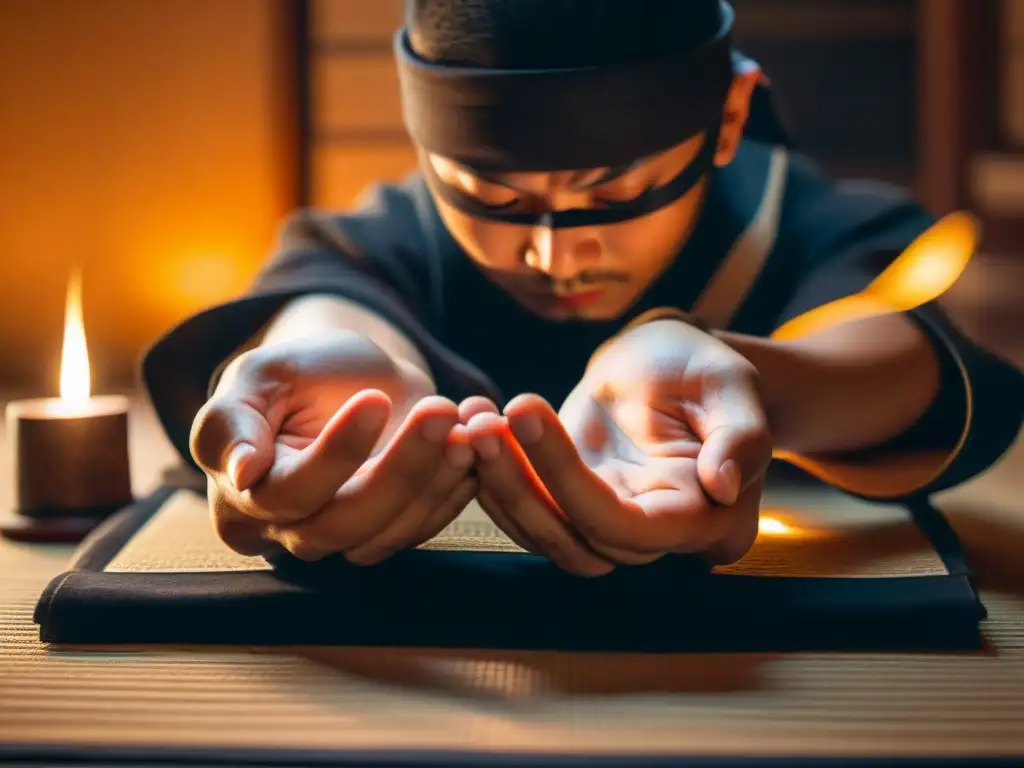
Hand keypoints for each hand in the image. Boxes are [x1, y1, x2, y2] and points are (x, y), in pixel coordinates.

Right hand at [189, 331, 475, 564]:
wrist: (351, 377)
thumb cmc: (297, 373)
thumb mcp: (258, 377)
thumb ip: (232, 421)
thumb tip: (240, 473)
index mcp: (242, 499)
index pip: (290, 492)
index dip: (335, 453)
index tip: (373, 400)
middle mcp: (289, 531)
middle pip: (345, 523)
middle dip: (401, 467)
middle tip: (440, 411)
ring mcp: (344, 536)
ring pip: (390, 530)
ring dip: (435, 478)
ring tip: (466, 424)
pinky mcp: (390, 531)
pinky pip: (423, 526)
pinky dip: (453, 488)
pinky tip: (473, 445)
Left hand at [462, 318, 771, 574]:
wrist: (668, 364)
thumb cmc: (704, 371)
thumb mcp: (733, 386)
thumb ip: (742, 436)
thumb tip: (722, 484)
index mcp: (701, 520)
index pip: (627, 527)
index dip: (567, 480)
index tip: (526, 411)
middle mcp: (652, 538)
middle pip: (574, 537)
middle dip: (519, 482)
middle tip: (483, 420)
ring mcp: (606, 524)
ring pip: (540, 532)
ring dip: (496, 482)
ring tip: (470, 418)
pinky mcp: (569, 503)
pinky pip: (525, 510)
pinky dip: (492, 475)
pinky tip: (470, 425)